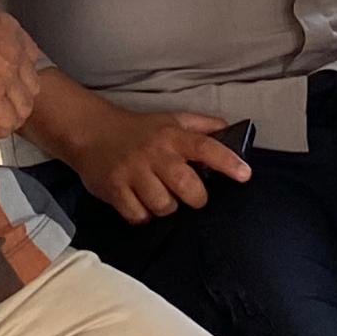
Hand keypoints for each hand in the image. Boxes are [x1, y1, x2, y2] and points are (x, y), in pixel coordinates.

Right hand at [0, 1, 41, 127]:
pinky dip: (2, 129)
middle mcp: (14, 52)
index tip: (7, 78)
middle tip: (1, 102)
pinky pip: (7, 121)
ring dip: (12, 116)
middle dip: (19, 96)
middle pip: (31, 84)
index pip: (29, 55)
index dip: (19, 71)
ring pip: (24, 106)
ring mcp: (6, 75)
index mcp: (8, 28)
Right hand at [73, 109, 254, 223]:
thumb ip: (202, 126)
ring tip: (160, 196)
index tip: (244, 175)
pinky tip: (141, 203)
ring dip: (166, 207)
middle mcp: (154, 154)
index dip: (228, 162)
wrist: (91, 132)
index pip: (206, 147)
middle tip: (190, 194)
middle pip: (187, 186)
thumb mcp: (171, 120)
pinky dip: (143, 215)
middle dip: (195, 197)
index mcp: (172, 136)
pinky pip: (139, 216)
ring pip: (164, 206)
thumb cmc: (138, 130)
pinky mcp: (115, 189)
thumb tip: (231, 130)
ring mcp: (133, 172)